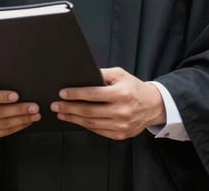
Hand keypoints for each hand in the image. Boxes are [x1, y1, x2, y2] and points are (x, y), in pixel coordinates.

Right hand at [0, 79, 40, 139]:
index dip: (0, 96)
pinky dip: (16, 127)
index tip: (16, 95)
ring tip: (34, 115)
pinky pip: (2, 133)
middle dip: (18, 110)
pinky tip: (26, 122)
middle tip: (34, 107)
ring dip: (21, 120)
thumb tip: (17, 82)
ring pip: (1, 124)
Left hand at [50, 67, 165, 139]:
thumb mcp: (120, 74)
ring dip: (73, 118)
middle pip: (89, 111)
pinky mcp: (120, 135)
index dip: (76, 94)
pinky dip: (85, 125)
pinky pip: (98, 131)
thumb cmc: (133, 87)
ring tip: (61, 113)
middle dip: (69, 107)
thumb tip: (83, 75)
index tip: (62, 93)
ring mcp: (121, 125)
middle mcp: (121, 111)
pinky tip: (75, 120)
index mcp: (121, 93)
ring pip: (91, 123)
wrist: (152, 106)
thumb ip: (102, 74)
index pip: (93, 94)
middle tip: (55, 105)